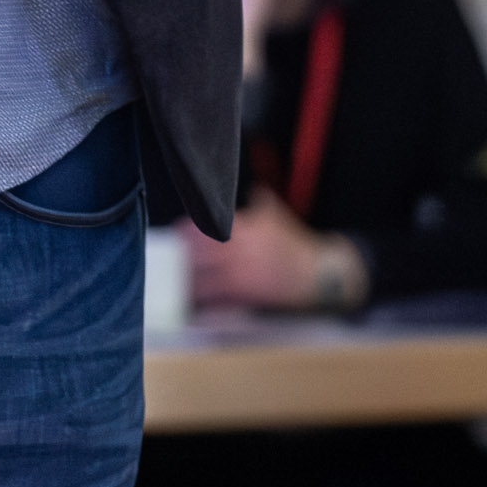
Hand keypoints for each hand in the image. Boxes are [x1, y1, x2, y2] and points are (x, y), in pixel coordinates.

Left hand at [189, 190, 369, 312]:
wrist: (317, 274)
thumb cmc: (293, 242)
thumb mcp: (276, 214)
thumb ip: (257, 200)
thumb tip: (239, 185)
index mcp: (248, 229)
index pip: (212, 227)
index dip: (191, 231)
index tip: (177, 231)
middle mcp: (245, 252)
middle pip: (205, 254)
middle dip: (185, 255)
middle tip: (169, 256)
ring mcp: (247, 276)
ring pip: (210, 279)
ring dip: (191, 279)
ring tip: (174, 278)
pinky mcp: (251, 297)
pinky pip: (223, 300)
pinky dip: (208, 301)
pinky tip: (194, 301)